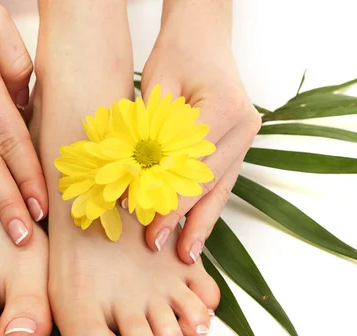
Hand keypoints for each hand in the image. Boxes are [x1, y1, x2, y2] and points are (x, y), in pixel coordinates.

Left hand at [140, 0, 260, 261]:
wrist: (203, 39)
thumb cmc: (175, 58)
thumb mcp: (153, 93)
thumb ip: (147, 137)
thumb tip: (130, 185)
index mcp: (223, 107)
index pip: (190, 164)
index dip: (165, 195)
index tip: (142, 218)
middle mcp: (243, 125)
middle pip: (208, 182)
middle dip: (180, 217)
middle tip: (158, 245)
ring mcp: (247, 136)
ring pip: (221, 189)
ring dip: (200, 223)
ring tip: (186, 254)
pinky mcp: (239, 144)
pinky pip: (222, 182)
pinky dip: (206, 208)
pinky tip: (196, 231)